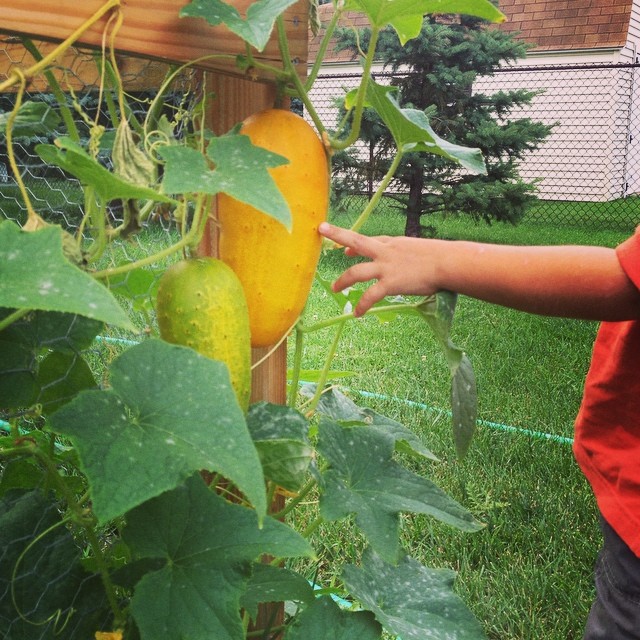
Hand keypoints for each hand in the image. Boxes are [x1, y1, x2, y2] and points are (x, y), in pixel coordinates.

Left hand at [318, 222, 438, 315]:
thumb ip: (405, 254)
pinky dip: (362, 305)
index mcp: (393, 243)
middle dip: (337, 235)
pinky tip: (357, 313)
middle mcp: (385, 252)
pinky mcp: (390, 283)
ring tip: (334, 289)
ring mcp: (385, 267)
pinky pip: (370, 296)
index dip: (354, 245)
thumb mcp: (417, 249)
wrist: (447, 262)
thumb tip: (406, 261)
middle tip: (321, 230)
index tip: (345, 250)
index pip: (370, 241)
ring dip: (342, 281)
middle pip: (356, 241)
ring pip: (356, 272)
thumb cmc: (439, 257)